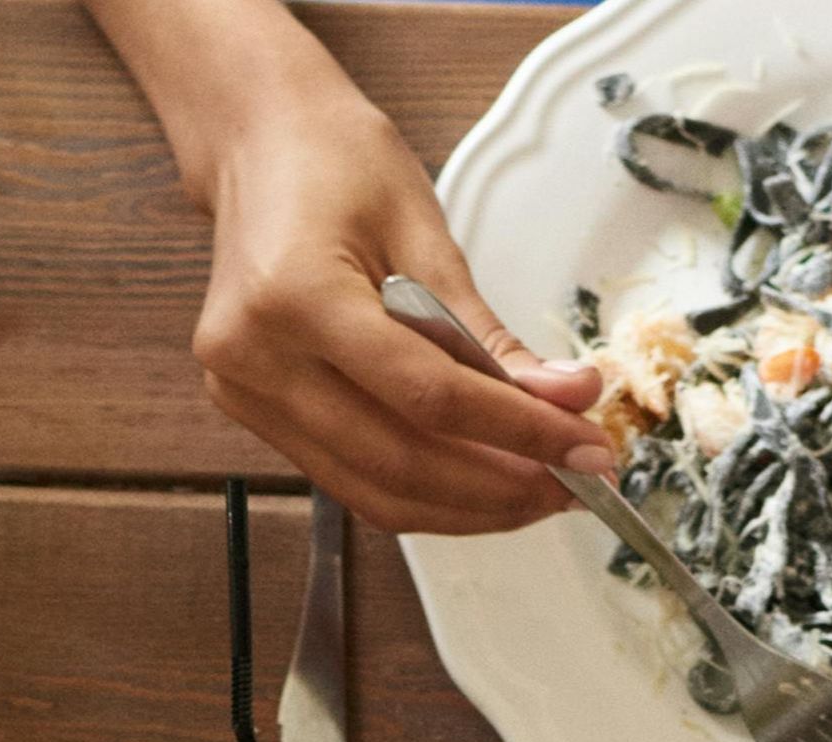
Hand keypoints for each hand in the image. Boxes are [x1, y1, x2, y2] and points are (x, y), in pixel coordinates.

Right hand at [174, 50, 610, 531]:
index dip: (519, 434)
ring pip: (374, 493)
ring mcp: (244, 394)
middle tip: (576, 484)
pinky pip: (350, 479)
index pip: (428, 398)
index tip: (587, 449)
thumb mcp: (426, 231)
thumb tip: (566, 399)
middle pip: (399, 463)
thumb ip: (488, 332)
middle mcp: (254, 359)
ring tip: (539, 491)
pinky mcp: (251, 411)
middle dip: (501, 488)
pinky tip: (481, 481)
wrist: (256, 143)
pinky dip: (423, 491)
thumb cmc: (334, 162)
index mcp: (294, 297)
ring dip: (467, 506)